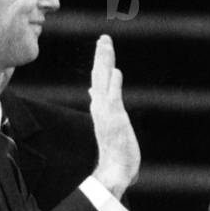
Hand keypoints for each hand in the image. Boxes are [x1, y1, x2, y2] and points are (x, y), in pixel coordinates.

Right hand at [89, 35, 139, 199]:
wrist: (114, 172)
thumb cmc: (115, 152)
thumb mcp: (110, 125)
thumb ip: (103, 108)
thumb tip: (94, 93)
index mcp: (101, 108)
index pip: (99, 80)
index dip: (100, 63)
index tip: (102, 47)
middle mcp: (101, 108)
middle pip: (99, 76)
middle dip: (102, 56)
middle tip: (104, 38)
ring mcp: (106, 113)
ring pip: (102, 82)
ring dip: (104, 63)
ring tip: (106, 44)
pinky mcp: (113, 120)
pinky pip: (112, 97)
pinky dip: (113, 84)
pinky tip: (116, 70)